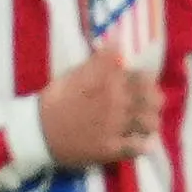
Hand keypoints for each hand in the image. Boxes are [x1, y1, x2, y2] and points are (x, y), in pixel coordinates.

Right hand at [35, 46, 157, 168]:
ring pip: (150, 123)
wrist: (37, 132)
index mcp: (108, 81)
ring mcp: (115, 127)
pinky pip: (137, 148)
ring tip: (145, 124)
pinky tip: (142, 143)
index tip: (142, 84)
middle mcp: (117, 102)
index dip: (146, 81)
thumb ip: (99, 60)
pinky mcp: (110, 149)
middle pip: (153, 99)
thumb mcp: (75, 73)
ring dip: (151, 122)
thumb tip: (118, 42)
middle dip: (154, 100)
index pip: (143, 77)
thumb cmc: (56, 100)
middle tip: (148, 105)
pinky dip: (143, 146)